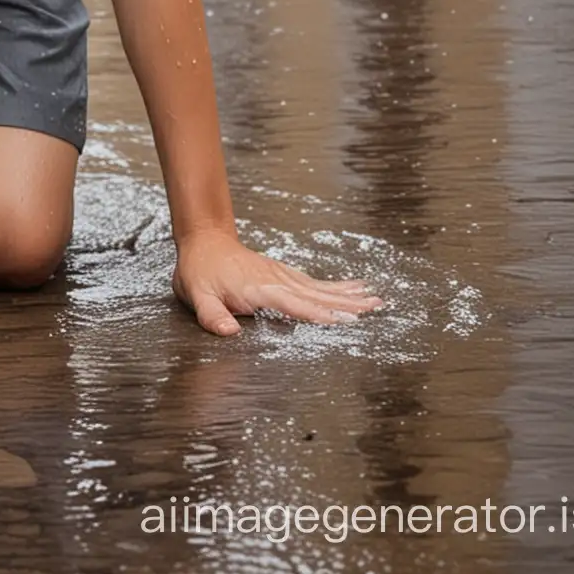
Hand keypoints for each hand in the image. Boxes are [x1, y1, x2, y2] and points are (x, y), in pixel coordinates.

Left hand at [172, 227, 382, 335]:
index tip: (347, 320)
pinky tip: (351, 288)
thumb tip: (229, 333)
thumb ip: (211, 315)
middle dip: (346, 302)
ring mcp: (281, 275)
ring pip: (319, 288)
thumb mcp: (196, 295)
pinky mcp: (282, 273)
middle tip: (377, 305)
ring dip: (347, 294)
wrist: (204, 240)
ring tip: (375, 298)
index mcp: (259, 289)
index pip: (294, 305)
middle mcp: (276, 280)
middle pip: (316, 295)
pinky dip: (334, 286)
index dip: (319, 314)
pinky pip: (312, 282)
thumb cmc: (199, 270)